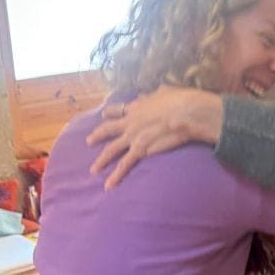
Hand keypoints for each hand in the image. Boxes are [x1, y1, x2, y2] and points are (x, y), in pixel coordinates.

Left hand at [86, 86, 223, 188]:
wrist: (185, 112)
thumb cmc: (181, 100)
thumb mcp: (167, 91)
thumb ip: (160, 93)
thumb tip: (159, 90)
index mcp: (137, 106)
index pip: (119, 110)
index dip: (110, 113)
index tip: (103, 115)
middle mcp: (130, 121)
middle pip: (108, 129)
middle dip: (97, 135)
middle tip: (88, 141)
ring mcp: (133, 136)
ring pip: (111, 149)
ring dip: (101, 160)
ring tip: (93, 170)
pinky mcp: (139, 149)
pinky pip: (124, 165)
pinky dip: (115, 175)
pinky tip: (109, 185)